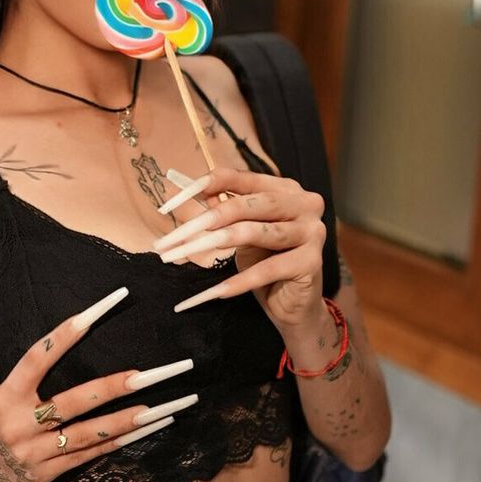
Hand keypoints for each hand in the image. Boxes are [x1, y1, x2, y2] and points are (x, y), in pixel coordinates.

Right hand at [0, 285, 197, 481]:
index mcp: (6, 396)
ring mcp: (36, 451)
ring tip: (158, 410)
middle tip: (145, 373)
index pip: (37, 358)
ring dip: (123, 422)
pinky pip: (87, 456)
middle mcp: (21, 424)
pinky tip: (143, 431)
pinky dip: (115, 443)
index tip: (97, 311)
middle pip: (72, 402)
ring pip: (86, 435)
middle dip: (111, 387)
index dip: (66, 334)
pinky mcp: (49, 472)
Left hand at [151, 165, 326, 330]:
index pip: (239, 177)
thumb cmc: (264, 261)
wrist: (294, 304)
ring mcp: (312, 231)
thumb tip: (176, 188)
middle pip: (245, 205)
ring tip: (183, 256)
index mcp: (284, 188)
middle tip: (169, 241)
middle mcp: (303, 203)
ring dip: (212, 245)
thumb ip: (217, 208)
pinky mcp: (312, 261)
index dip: (203, 187)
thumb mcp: (237, 231)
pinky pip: (267, 270)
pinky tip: (217, 291)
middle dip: (203, 221)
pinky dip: (239, 281)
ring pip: (253, 233)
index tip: (168, 206)